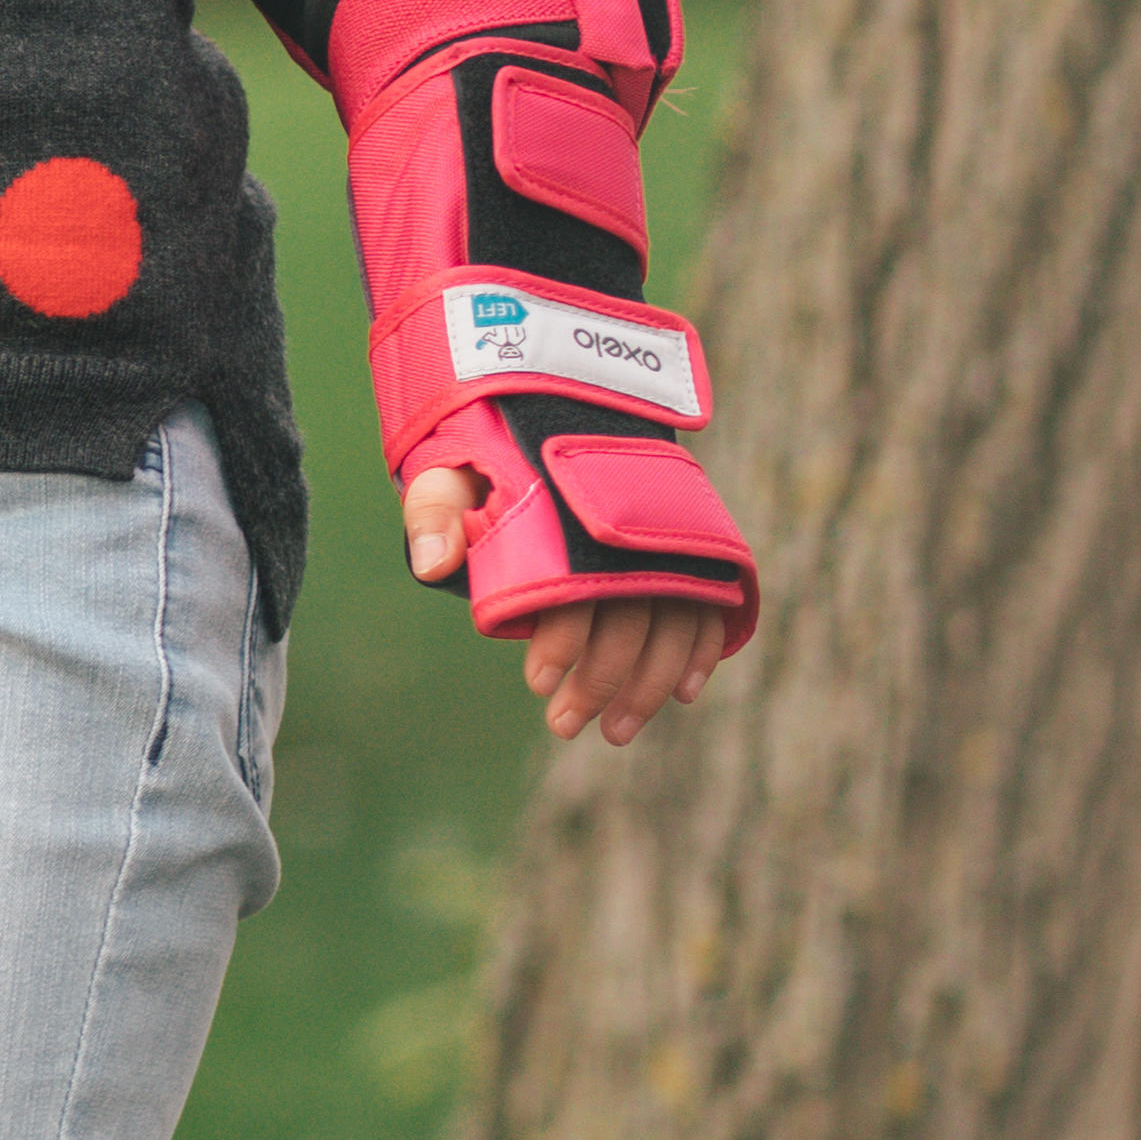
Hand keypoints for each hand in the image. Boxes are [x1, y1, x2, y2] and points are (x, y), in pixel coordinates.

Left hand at [403, 463, 732, 749]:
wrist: (554, 409)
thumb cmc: (494, 453)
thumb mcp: (453, 470)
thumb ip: (436, 510)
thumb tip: (432, 564)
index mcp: (570, 512)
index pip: (575, 588)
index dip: (561, 642)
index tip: (538, 683)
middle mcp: (627, 527)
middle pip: (629, 617)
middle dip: (601, 681)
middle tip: (565, 725)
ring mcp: (665, 538)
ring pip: (674, 621)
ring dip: (649, 684)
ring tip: (615, 731)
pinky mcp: (689, 546)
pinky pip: (708, 601)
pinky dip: (701, 648)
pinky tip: (683, 694)